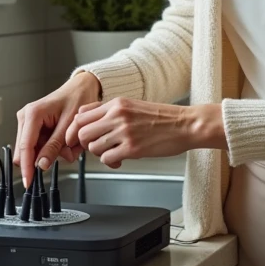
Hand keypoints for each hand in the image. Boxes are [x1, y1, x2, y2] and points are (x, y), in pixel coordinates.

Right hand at [14, 71, 101, 188]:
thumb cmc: (77, 99)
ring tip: (72, 142)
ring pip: (36, 151)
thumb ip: (54, 146)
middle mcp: (26, 117)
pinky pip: (41, 146)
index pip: (25, 147)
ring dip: (55, 152)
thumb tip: (41, 165)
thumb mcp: (69, 125)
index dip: (27, 167)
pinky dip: (55, 147)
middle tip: (68, 150)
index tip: (28, 182)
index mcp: (32, 114)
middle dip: (47, 156)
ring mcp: (29, 122)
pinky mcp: (34, 127)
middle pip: (28, 151)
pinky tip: (66, 140)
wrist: (81, 88)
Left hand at [66, 99, 225, 167]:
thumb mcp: (133, 105)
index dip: (77, 130)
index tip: (80, 138)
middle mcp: (118, 115)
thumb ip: (109, 111)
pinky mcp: (133, 148)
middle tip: (98, 147)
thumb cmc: (163, 118)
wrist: (187, 124)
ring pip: (93, 147)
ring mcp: (124, 132)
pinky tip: (121, 159)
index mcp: (117, 103)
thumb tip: (85, 117)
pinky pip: (107, 159)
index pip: (81, 115)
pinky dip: (111, 162)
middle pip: (82, 132)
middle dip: (87, 144)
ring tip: (113, 152)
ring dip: (101, 153)